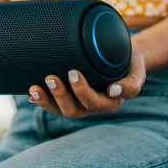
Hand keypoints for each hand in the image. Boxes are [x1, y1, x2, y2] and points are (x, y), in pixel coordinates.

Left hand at [26, 49, 146, 116]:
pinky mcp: (69, 97)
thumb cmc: (130, 64)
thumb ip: (131, 85)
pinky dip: (42, 101)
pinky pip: (53, 104)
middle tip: (50, 77)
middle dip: (59, 95)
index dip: (81, 91)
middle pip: (73, 110)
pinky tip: (30, 95)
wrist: (124, 57)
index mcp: (109, 103)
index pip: (93, 102)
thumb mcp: (137, 73)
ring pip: (60, 110)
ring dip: (46, 101)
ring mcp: (79, 103)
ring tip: (34, 87)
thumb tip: (113, 91)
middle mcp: (92, 107)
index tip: (73, 72)